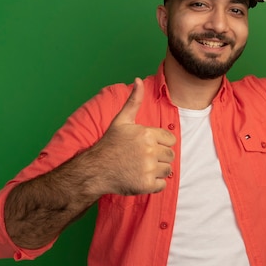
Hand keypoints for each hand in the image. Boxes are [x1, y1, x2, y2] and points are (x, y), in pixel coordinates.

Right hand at [86, 78, 176, 195]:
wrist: (95, 170)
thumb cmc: (109, 144)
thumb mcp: (121, 120)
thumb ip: (134, 100)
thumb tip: (138, 80)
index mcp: (147, 134)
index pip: (170, 140)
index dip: (160, 143)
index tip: (146, 146)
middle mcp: (149, 150)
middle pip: (170, 155)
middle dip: (159, 157)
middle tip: (141, 158)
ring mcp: (148, 168)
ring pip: (167, 170)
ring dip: (157, 171)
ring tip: (140, 168)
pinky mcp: (146, 185)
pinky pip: (162, 184)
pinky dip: (154, 184)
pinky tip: (140, 178)